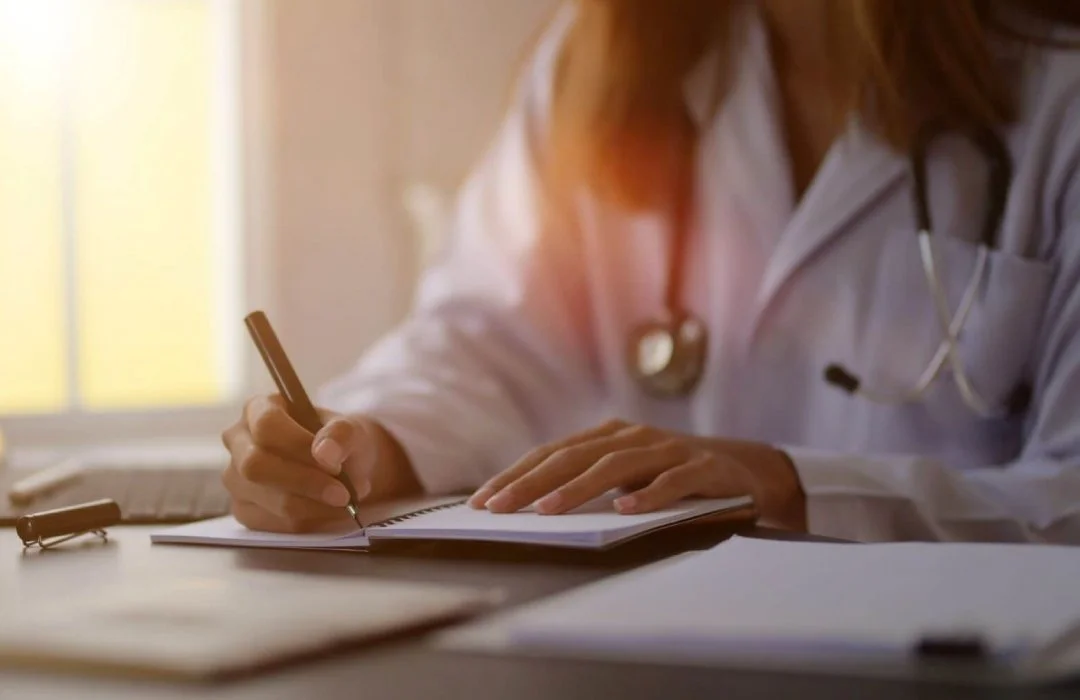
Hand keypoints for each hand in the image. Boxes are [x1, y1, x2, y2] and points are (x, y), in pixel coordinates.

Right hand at [221, 395, 419, 532]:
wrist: (341, 467)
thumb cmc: (339, 441)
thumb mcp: (349, 429)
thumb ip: (340, 435)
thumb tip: (325, 454)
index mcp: (258, 409)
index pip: (266, 425)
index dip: (299, 445)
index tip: (334, 464)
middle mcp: (238, 441)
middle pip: (256, 465)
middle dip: (305, 483)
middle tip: (344, 495)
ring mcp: (235, 477)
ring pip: (265, 497)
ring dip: (311, 505)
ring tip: (345, 502)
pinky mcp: (243, 509)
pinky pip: (270, 522)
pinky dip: (305, 521)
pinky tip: (328, 513)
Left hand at [467, 419, 805, 529]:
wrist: (745, 469)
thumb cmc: (670, 476)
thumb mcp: (625, 475)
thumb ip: (586, 482)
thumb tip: (528, 507)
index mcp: (608, 436)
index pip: (551, 454)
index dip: (515, 475)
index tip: (482, 501)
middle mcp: (633, 436)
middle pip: (573, 456)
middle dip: (530, 482)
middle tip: (498, 508)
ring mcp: (668, 450)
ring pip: (615, 466)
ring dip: (578, 488)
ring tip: (547, 511)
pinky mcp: (702, 470)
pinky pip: (671, 482)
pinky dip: (648, 495)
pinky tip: (626, 511)